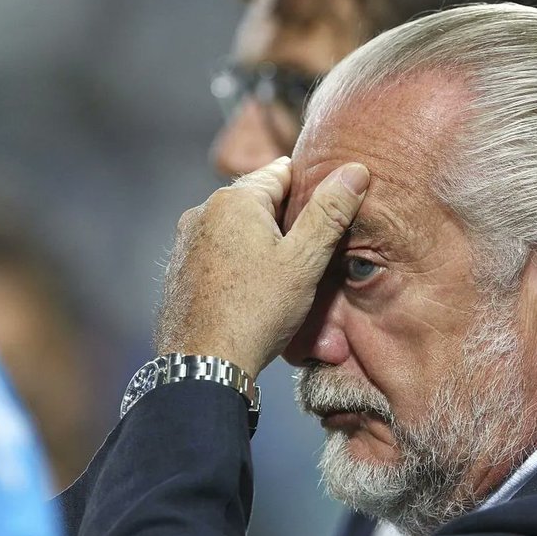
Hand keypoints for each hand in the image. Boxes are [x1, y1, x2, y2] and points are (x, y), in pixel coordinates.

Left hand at [155, 156, 369, 377]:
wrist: (204, 364)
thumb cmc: (257, 312)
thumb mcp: (304, 261)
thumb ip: (329, 213)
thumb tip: (355, 171)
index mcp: (235, 200)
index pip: (284, 172)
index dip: (312, 192)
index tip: (328, 218)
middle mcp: (203, 211)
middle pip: (260, 200)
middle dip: (288, 220)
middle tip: (311, 254)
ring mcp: (187, 240)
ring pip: (240, 227)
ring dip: (263, 242)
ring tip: (285, 277)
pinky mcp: (181, 267)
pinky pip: (220, 250)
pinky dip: (241, 260)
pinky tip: (255, 290)